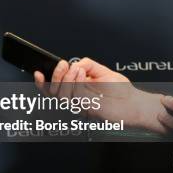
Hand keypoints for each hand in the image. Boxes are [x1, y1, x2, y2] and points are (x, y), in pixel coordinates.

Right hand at [34, 57, 164, 131]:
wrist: (134, 103)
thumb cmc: (121, 91)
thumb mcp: (102, 70)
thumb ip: (86, 64)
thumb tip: (74, 63)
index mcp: (76, 90)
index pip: (53, 89)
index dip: (42, 82)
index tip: (38, 73)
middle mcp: (76, 99)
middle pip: (53, 92)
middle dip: (56, 76)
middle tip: (63, 65)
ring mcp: (81, 105)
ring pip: (62, 95)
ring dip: (67, 78)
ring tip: (77, 69)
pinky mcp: (88, 109)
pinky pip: (75, 96)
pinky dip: (76, 82)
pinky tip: (82, 73)